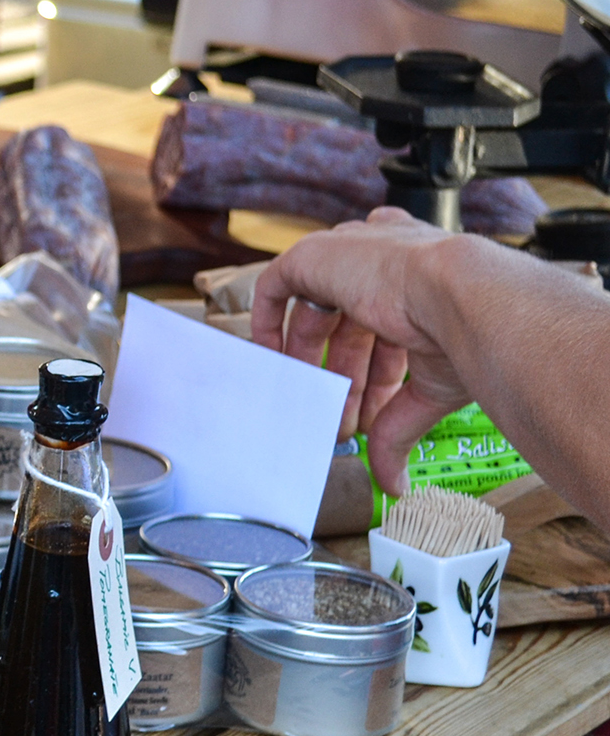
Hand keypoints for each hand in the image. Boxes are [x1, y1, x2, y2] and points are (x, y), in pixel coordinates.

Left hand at [250, 209, 473, 496]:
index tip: (371, 412)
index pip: (392, 328)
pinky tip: (275, 363)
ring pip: (317, 311)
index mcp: (427, 277)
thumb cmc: (468, 332)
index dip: (377, 375)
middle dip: (346, 377)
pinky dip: (268, 324)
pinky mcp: (314, 255)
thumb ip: (399, 428)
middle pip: (352, 323)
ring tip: (312, 406)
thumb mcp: (432, 387)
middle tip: (340, 419)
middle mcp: (388, 257)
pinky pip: (277, 285)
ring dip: (312, 363)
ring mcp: (351, 252)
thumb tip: (393, 483)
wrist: (462, 295)